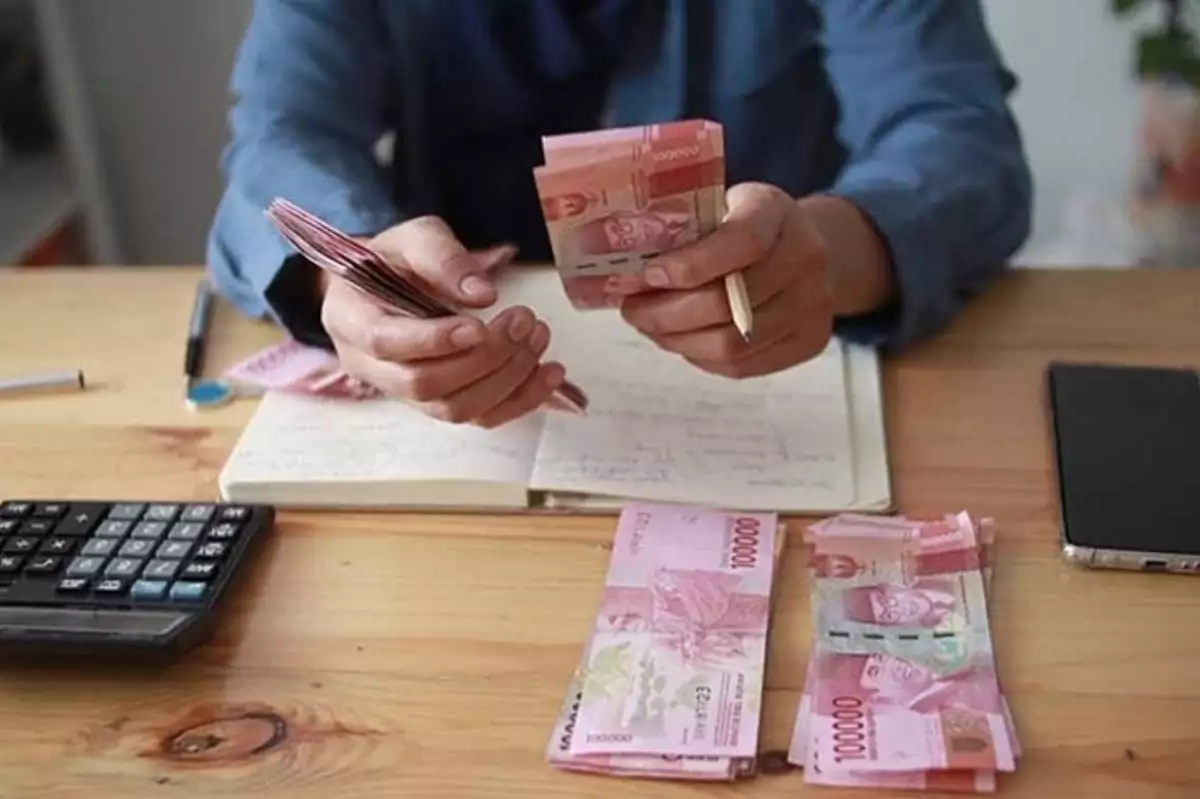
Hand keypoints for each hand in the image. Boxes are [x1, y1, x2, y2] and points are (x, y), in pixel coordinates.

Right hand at [319, 215, 568, 426]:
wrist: (392, 284)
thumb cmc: (398, 260)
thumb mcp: (414, 237)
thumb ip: (442, 258)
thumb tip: (482, 295)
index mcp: (350, 319)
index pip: (384, 343)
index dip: (433, 341)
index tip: (479, 325)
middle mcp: (370, 367)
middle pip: (423, 384)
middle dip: (481, 359)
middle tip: (523, 320)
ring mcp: (404, 394)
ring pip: (454, 409)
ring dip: (505, 379)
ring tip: (537, 337)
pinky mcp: (439, 404)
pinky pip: (479, 418)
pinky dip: (520, 400)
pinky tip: (550, 372)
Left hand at [619, 182, 833, 378]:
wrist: (815, 248)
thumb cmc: (747, 224)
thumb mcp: (721, 205)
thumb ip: (685, 229)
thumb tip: (621, 267)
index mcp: (777, 211)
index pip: (741, 242)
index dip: (690, 265)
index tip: (649, 275)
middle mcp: (806, 258)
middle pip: (727, 304)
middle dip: (666, 313)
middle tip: (631, 310)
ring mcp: (813, 306)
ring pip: (730, 344)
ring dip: (677, 341)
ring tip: (651, 328)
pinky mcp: (809, 343)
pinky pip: (741, 366)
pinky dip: (700, 357)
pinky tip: (681, 340)